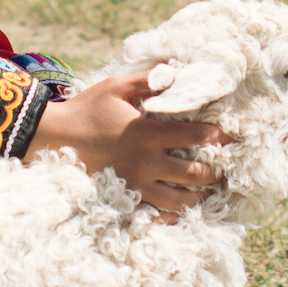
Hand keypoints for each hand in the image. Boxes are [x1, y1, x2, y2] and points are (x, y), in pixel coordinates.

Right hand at [24, 71, 230, 219]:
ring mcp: (136, 185)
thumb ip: (150, 80)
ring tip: (208, 191)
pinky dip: (173, 216)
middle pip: (196, 174)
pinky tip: (181, 210)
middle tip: (224, 167)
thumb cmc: (87, 109)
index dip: (221, 137)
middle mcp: (146, 163)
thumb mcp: (117, 87)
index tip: (234, 137)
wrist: (53, 137)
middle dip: (216, 171)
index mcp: (148, 133)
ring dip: (199, 197)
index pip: (197, 137)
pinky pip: (156, 216)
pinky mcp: (125, 199)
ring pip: (180, 201)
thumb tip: (178, 71)